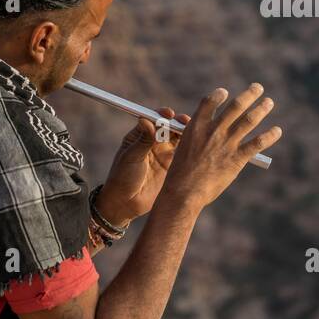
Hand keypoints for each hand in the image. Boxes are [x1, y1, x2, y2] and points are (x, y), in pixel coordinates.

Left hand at [95, 106, 190, 226]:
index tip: (168, 114)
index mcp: (139, 136)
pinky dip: (190, 148)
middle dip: (177, 122)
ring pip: (177, 138)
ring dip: (185, 133)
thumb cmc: (122, 178)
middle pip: (168, 126)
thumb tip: (146, 120)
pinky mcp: (172, 166)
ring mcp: (163, 154)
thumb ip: (142, 140)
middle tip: (185, 121)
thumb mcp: (131, 157)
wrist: (126, 203)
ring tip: (194, 132)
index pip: (153, 120)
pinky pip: (183, 153)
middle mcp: (152, 142)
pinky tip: (196, 146)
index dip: (162, 115)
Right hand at [161, 83, 282, 213]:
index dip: (218, 95)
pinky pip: (257, 143)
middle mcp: (214, 131)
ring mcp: (226, 144)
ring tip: (269, 102)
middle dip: (249, 95)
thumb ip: (199, 137)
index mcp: (196, 126)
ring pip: (249, 120)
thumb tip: (214, 133)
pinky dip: (269, 136)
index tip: (225, 92)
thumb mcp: (184, 148)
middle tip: (258, 87)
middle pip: (236, 106)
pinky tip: (277, 130)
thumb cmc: (181, 173)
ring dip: (261, 109)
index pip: (210, 102)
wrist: (184, 191)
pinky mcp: (237, 159)